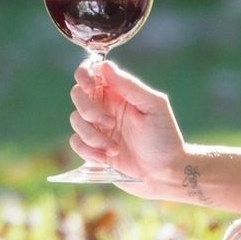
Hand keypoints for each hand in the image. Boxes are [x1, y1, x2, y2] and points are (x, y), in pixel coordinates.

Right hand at [67, 59, 196, 202]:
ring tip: (115, 148)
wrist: (165, 172)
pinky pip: (75, 142)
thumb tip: (105, 66)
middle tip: (109, 122)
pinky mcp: (93, 148)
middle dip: (88, 109)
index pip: (92, 73)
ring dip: (93, 136)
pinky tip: (106, 157)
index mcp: (119, 92)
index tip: (91, 85)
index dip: (84, 74)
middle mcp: (105, 106)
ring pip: (75, 120)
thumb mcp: (154, 106)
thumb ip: (130, 86)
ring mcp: (98, 127)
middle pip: (77, 95)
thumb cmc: (165, 137)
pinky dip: (88, 150)